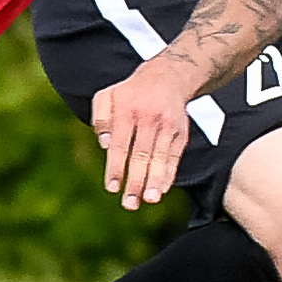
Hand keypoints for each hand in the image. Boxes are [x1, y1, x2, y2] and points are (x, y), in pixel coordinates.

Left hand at [89, 60, 201, 209]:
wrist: (169, 76)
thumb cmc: (131, 93)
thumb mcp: (107, 96)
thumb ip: (100, 118)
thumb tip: (104, 144)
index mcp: (126, 109)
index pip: (120, 144)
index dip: (116, 167)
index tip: (112, 188)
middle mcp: (148, 117)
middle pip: (141, 154)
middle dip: (136, 181)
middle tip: (129, 204)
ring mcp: (167, 125)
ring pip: (160, 156)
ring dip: (155, 180)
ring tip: (150, 200)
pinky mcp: (181, 132)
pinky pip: (175, 155)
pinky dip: (169, 173)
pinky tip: (163, 189)